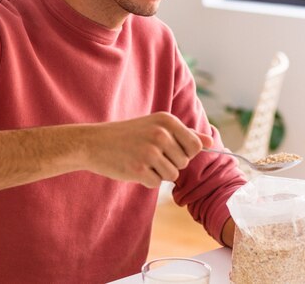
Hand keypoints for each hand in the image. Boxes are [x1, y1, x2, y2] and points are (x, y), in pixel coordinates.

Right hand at [83, 112, 212, 187]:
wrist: (94, 142)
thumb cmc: (128, 135)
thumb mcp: (156, 127)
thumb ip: (184, 134)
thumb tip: (210, 142)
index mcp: (167, 121)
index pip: (195, 146)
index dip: (184, 152)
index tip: (168, 148)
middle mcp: (161, 134)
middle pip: (184, 162)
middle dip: (170, 163)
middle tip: (148, 153)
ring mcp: (150, 152)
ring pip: (172, 175)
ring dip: (158, 172)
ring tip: (141, 159)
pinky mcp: (139, 169)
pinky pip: (156, 183)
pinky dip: (146, 180)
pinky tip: (133, 167)